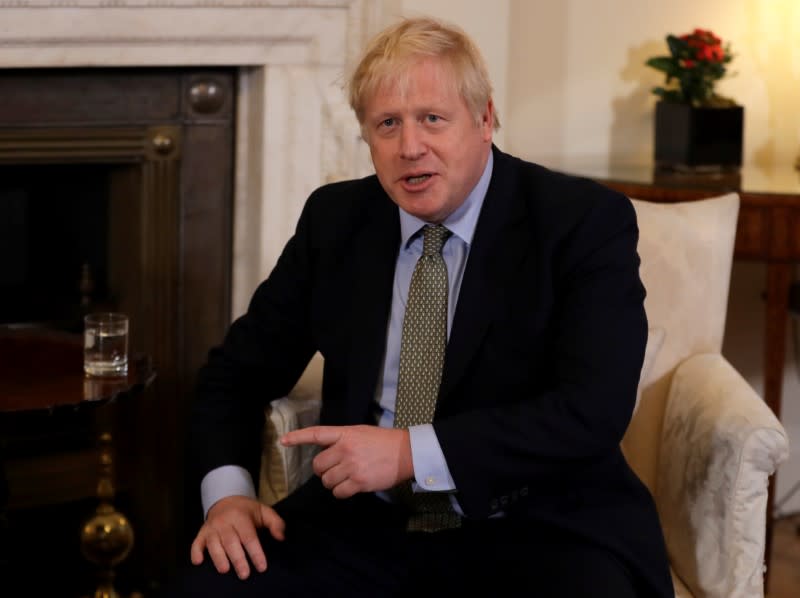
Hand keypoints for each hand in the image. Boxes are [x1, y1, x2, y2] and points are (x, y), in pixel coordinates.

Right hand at [190, 495, 284, 578]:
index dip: (255, 552)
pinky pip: (196, 543)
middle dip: (238, 559)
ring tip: (225, 570)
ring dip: (218, 557)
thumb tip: (281, 537)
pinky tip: (198, 562)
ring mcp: (211, 527)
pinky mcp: (202, 533)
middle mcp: (224, 521)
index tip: (262, 566)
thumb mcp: (263, 511)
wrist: (226, 499)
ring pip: (213, 543)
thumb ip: (275, 523)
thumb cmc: (247, 510)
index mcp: (241, 516)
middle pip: (231, 542)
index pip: (249, 536)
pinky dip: (196, 552)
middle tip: (244, 574)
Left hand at [281, 425, 412, 497]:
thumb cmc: (383, 442)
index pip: (316, 434)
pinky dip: (342, 492)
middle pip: (318, 466)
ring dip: (334, 482)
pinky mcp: (359, 482)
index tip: (283, 441)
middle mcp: (346, 449)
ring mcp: (352, 466)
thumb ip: (342, 439)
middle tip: (336, 469)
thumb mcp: (360, 432)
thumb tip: (326, 452)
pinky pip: (339, 492)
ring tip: (347, 477)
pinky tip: (352, 486)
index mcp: (345, 433)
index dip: (298, 437)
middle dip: (323, 470)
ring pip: (327, 481)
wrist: (406, 453)